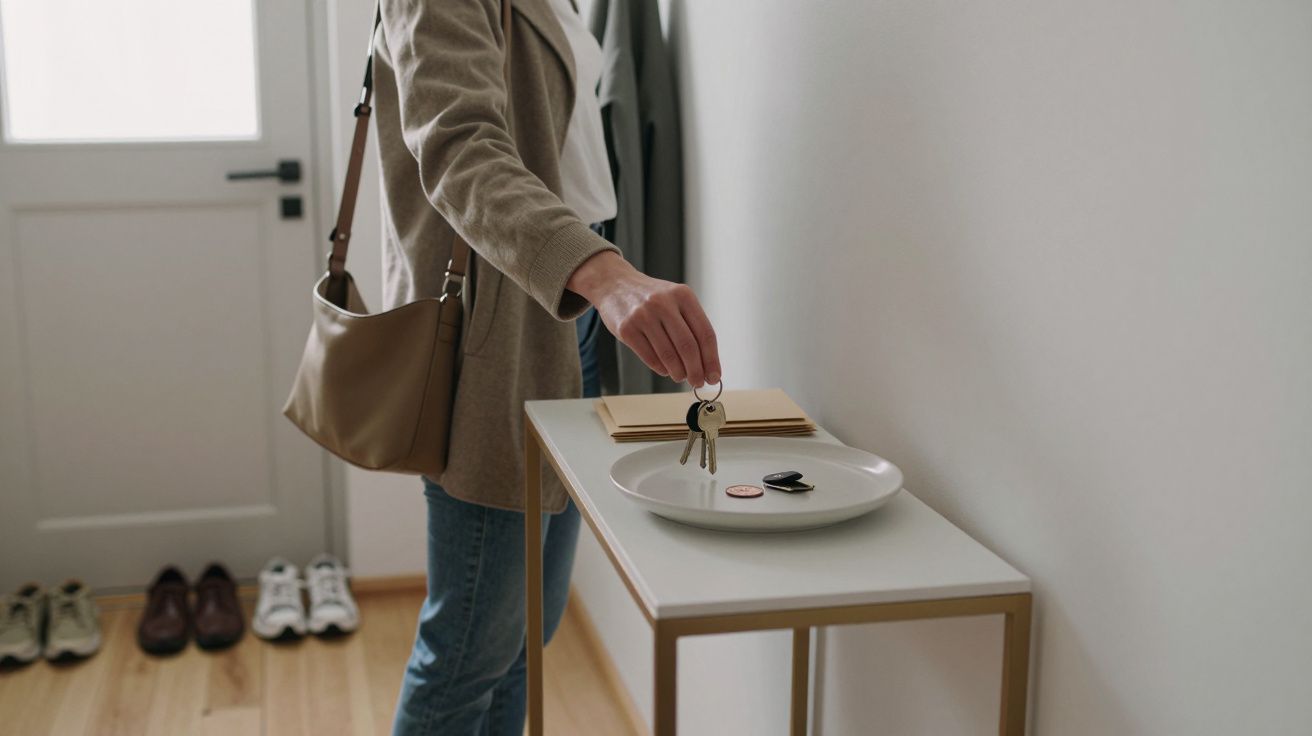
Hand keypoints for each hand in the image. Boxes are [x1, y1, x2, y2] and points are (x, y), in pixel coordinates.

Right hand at [567, 251, 720, 387]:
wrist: (615, 284)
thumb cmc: (651, 298)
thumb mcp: (675, 300)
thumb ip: (691, 326)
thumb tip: (707, 364)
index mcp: (683, 295)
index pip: (705, 333)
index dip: (712, 359)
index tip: (714, 376)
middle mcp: (664, 303)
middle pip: (688, 346)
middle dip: (696, 370)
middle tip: (698, 382)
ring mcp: (643, 315)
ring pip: (668, 355)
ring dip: (678, 372)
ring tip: (681, 377)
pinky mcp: (627, 328)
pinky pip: (649, 357)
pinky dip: (661, 368)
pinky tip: (665, 370)